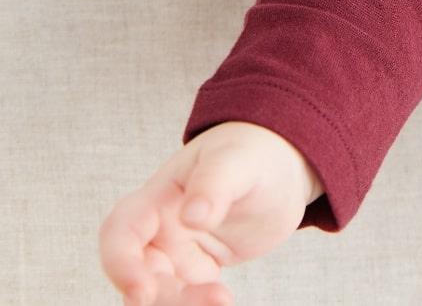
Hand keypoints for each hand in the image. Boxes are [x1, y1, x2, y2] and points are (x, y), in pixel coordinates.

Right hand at [99, 121, 322, 305]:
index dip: (119, 264)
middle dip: (160, 298)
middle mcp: (161, 228)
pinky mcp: (198, 270)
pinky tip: (224, 302)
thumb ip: (214, 182)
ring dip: (183, 305)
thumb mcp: (238, 160)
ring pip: (161, 292)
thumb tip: (191, 216)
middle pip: (139, 274)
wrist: (279, 170)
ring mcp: (178, 251)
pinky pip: (187, 298)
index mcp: (160, 196)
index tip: (142, 292)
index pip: (120, 231)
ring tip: (224, 299)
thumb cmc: (252, 153)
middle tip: (214, 298)